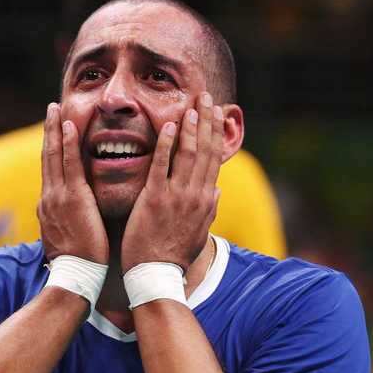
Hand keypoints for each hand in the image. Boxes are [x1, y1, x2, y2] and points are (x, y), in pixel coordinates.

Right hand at [38, 103, 108, 264]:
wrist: (76, 276)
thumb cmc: (76, 263)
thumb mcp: (64, 240)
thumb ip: (63, 223)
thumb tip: (62, 218)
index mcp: (48, 206)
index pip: (49, 171)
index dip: (50, 149)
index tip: (52, 132)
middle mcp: (48, 197)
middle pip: (47, 157)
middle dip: (48, 131)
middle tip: (50, 109)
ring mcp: (57, 196)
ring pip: (54, 155)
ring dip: (54, 129)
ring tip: (55, 108)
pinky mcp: (72, 197)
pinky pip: (69, 164)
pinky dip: (67, 143)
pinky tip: (68, 125)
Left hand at [121, 92, 223, 273]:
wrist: (156, 275)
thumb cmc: (173, 254)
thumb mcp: (198, 232)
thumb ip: (208, 209)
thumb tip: (217, 190)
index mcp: (205, 200)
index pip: (215, 159)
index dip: (217, 133)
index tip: (217, 112)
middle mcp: (196, 194)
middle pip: (206, 151)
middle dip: (208, 121)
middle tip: (207, 96)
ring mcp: (176, 196)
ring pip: (189, 154)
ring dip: (191, 127)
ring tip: (193, 105)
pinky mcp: (155, 200)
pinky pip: (161, 166)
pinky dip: (166, 144)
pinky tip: (168, 126)